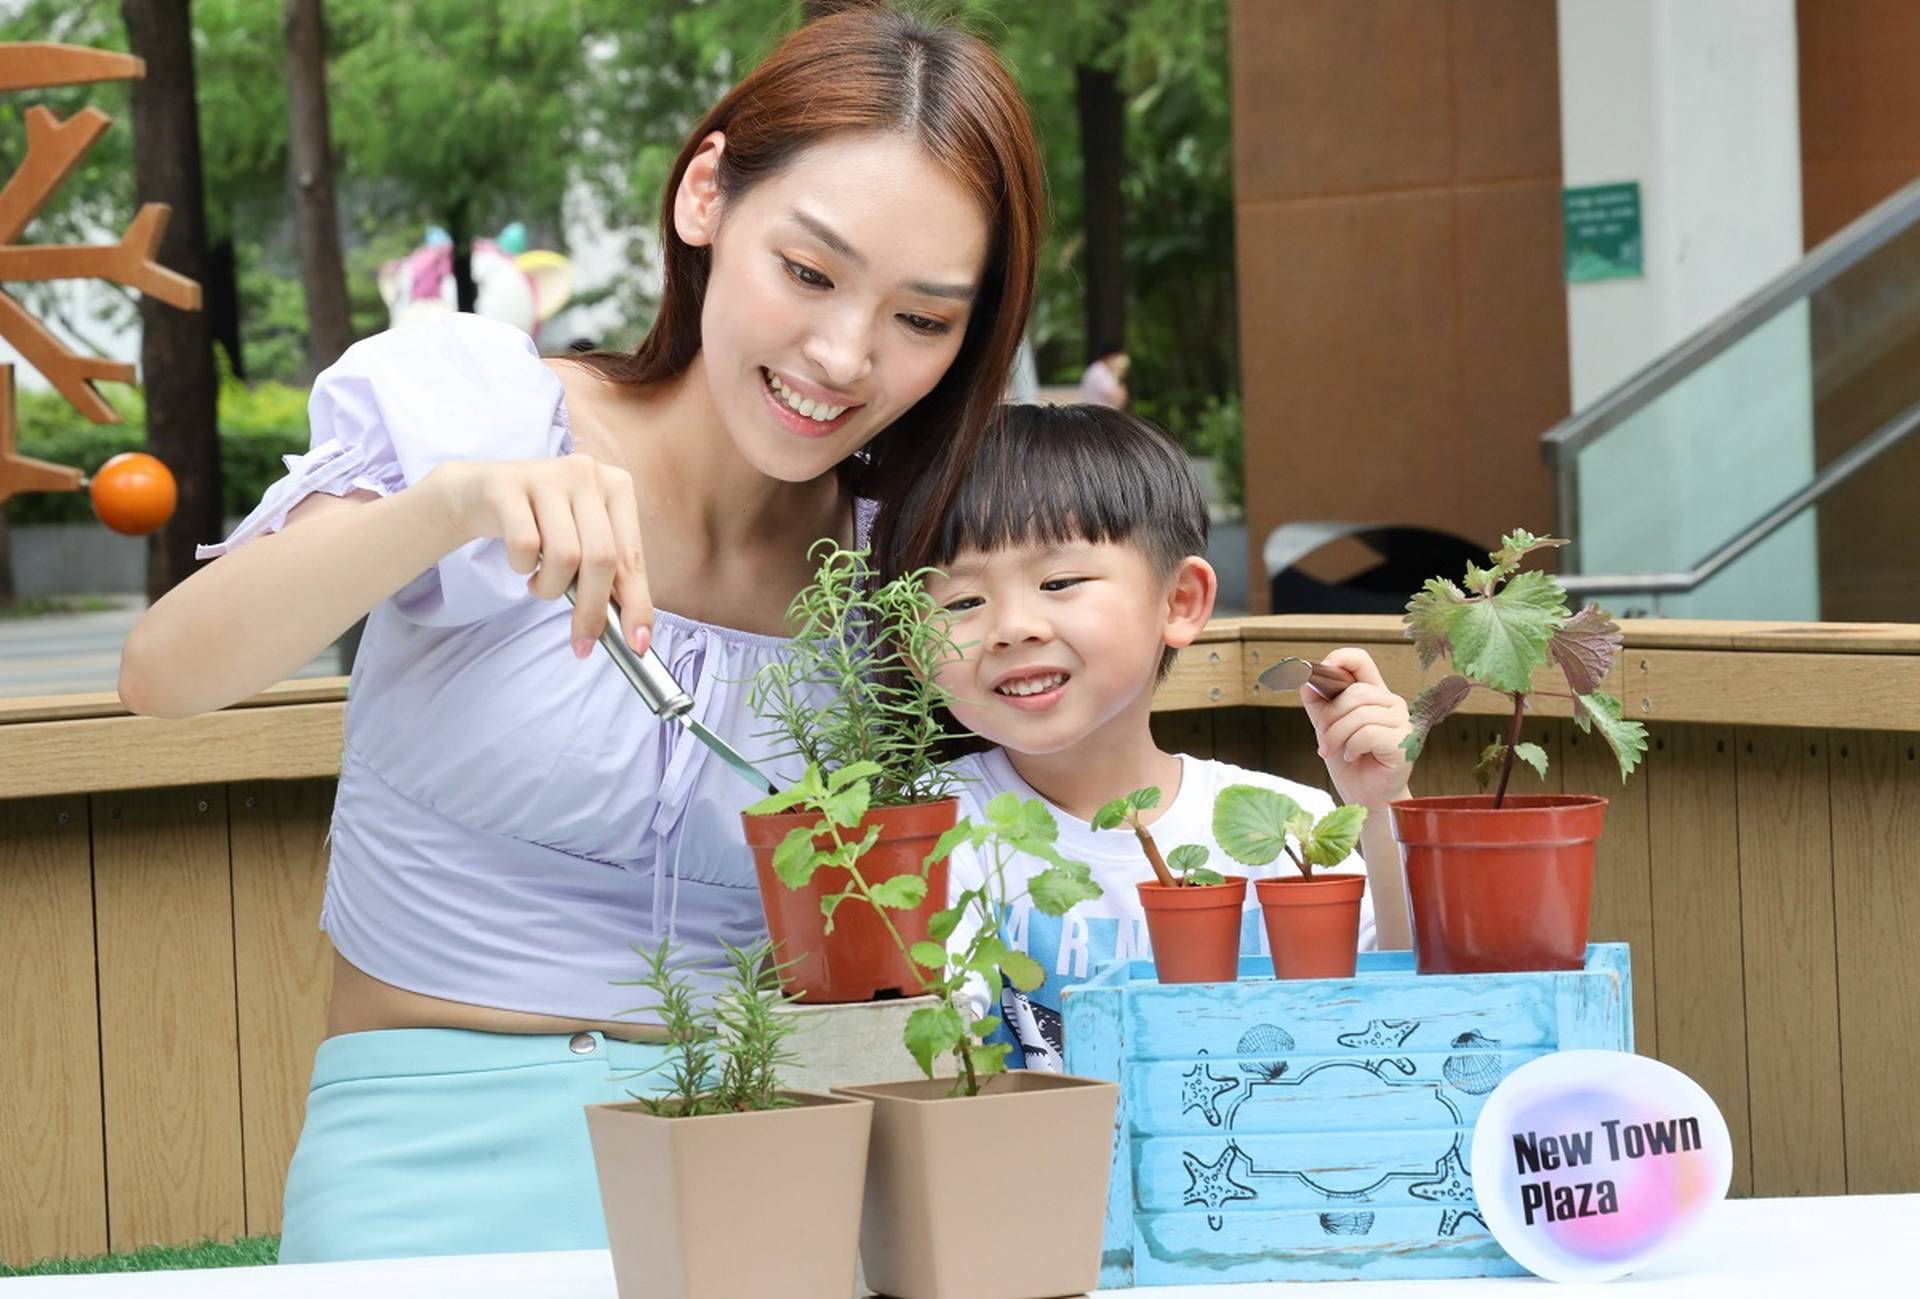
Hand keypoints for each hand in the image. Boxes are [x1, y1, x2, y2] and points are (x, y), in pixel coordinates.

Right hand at [430, 454, 652, 656]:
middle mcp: (587, 473)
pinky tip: (521, 560)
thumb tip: (633, 633)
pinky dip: (522, 566)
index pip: (632, 558)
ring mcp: (548, 476)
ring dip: (550, 587)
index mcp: (617, 487)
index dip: (637, 605)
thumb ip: (609, 577)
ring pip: (564, 556)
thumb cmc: (542, 523)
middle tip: (581, 642)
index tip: (637, 645)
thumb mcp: (583, 541)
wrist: (481, 493)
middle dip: (591, 610)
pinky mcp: (509, 486)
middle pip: (601, 559)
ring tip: (540, 583)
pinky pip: (524, 545)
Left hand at [1300, 647, 1412, 809]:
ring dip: (1337, 735)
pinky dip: (1352, 746)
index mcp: (1374, 693)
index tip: (1320, 671)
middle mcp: (1391, 703)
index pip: (1361, 661)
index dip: (1340, 658)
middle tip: (1323, 739)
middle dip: (1330, 717)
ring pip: (1360, 714)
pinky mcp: (1404, 743)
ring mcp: (1402, 722)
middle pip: (1355, 692)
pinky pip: (1368, 733)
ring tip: (1333, 750)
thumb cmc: (1349, 761)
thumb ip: (1318, 702)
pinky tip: (1352, 755)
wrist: (1364, 796)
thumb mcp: (1327, 726)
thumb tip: (1305, 679)